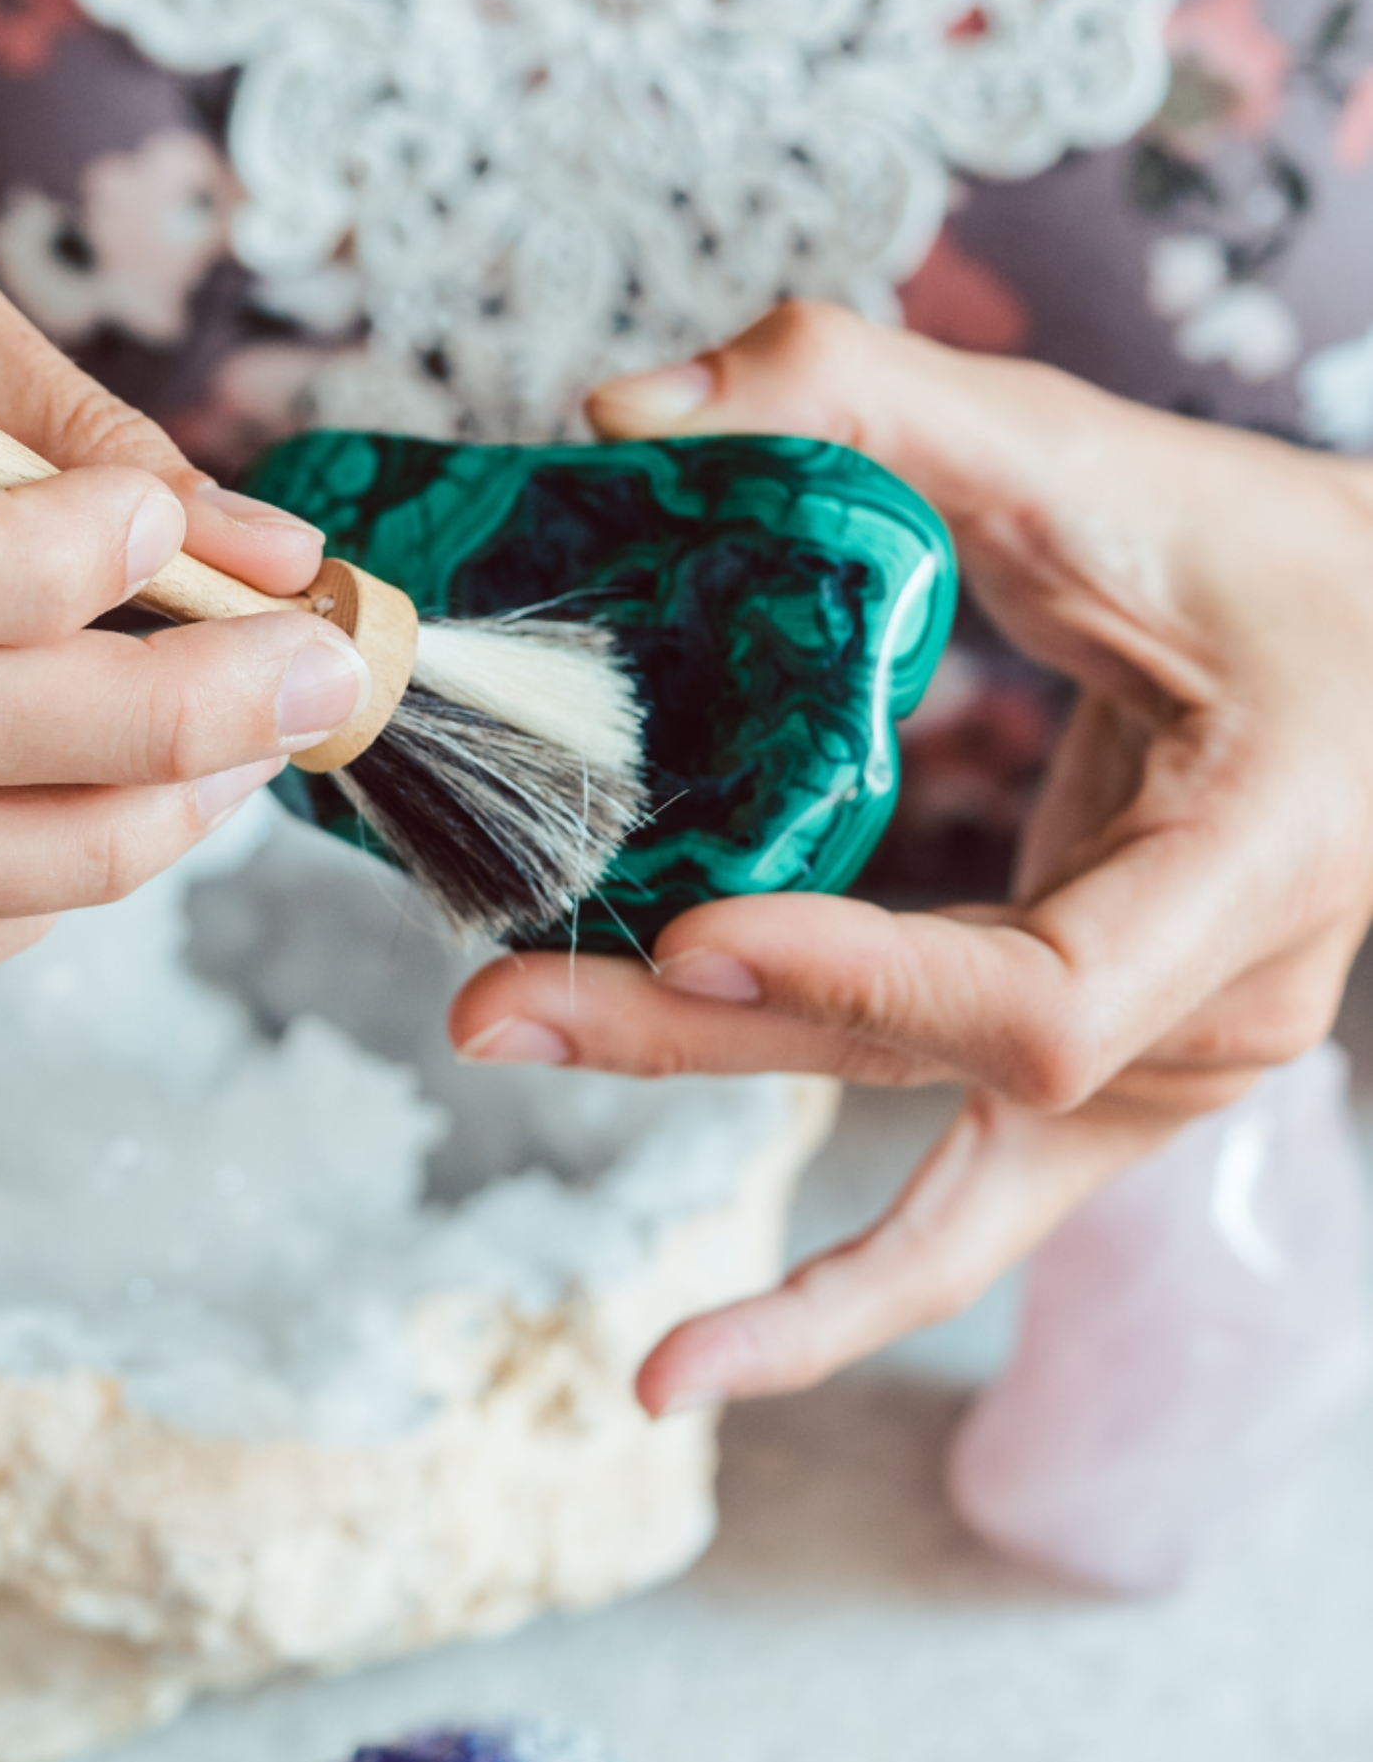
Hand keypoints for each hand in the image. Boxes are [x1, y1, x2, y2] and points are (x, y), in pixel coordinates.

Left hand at [450, 301, 1372, 1406]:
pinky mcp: (1099, 1093)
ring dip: (737, 1171)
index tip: (682, 933)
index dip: (858, 980)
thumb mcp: (1092, 454)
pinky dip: (833, 1303)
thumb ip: (865, 396)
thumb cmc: (1269, 563)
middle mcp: (1219, 1010)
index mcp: (1254, 861)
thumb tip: (620, 413)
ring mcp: (1164, 1080)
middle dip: (697, 1048)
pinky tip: (692, 1365)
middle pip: (933, 1079)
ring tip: (577, 1220)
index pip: (1041, 991)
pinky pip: (963, 1226)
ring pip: (933, 1176)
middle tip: (492, 1008)